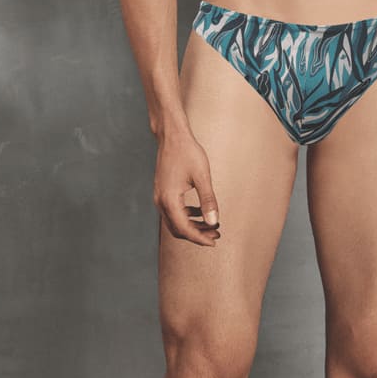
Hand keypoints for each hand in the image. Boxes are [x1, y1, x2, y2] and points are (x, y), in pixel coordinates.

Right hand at [153, 130, 220, 245]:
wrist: (172, 136)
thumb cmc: (188, 153)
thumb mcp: (202, 177)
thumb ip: (208, 200)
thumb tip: (214, 221)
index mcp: (169, 199)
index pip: (184, 228)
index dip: (200, 238)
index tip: (214, 241)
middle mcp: (161, 201)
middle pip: (178, 229)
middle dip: (197, 234)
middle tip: (216, 234)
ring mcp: (160, 197)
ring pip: (175, 221)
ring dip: (193, 226)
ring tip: (212, 225)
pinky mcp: (163, 192)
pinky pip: (174, 211)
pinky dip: (187, 216)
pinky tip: (201, 212)